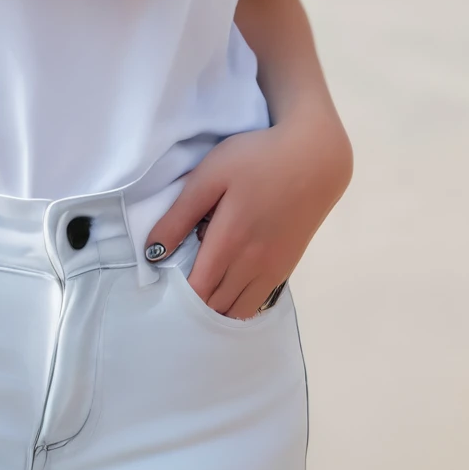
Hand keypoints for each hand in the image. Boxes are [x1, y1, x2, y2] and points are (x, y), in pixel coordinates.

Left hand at [146, 111, 353, 318]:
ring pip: (237, 310)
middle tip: (180, 279)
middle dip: (193, 302)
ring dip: (217, 306)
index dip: (176, 297)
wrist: (315, 158)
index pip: (197, 292)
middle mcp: (252, 265)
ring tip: (205, 280)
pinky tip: (229, 282)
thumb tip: (153, 253)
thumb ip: (179, 216)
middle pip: (215, 306)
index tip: (163, 284)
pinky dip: (238, 303)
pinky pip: (257, 302)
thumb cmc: (257, 159)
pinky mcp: (286, 268)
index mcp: (229, 242)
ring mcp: (272, 270)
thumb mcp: (211, 176)